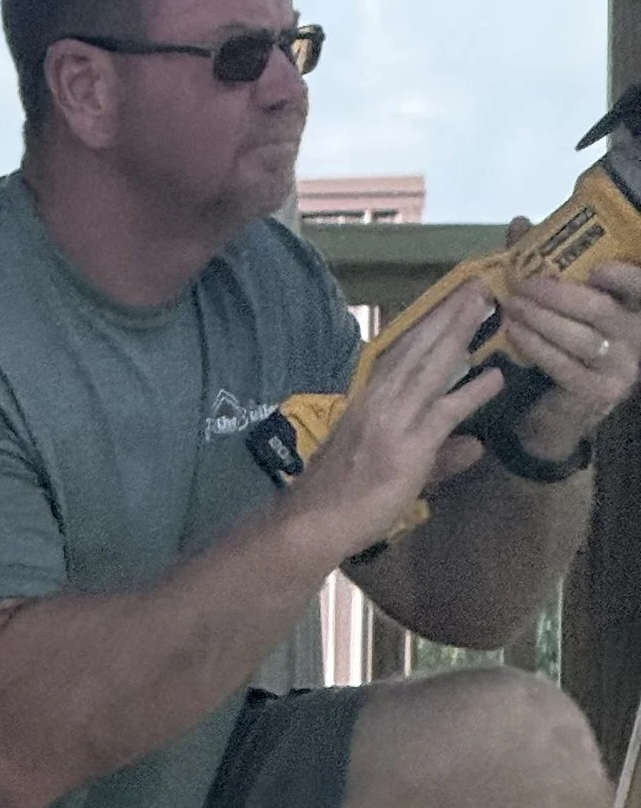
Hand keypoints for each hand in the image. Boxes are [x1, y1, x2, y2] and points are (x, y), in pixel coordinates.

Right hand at [298, 279, 503, 556]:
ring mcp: (393, 420)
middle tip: (476, 284)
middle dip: (447, 315)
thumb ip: (438, 455)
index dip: (427, 326)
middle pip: (417, 348)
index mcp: (369, 400)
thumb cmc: (340, 498)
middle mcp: (379, 401)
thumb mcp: (390, 467)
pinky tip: (496, 377)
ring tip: (484, 304)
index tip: (448, 300)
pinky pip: (444, 412)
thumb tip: (475, 446)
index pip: (401, 354)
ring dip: (458, 333)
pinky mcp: (407, 446)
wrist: (312, 523)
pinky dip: (471, 393)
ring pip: (430, 367)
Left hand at [493, 255, 640, 460]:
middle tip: (525, 283)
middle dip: (560, 293)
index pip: (640, 288)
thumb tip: (520, 224)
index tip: (598, 267)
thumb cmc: (563, 345)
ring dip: (541, 319)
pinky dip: (536, 346)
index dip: (626, 277)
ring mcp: (620, 368)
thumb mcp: (560, 302)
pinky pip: (563, 365)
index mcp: (635, 308)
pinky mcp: (597, 393)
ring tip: (512, 305)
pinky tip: (514, 332)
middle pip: (601, 309)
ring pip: (580, 337)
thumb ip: (546, 263)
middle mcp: (637, 336)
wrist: (556, 412)